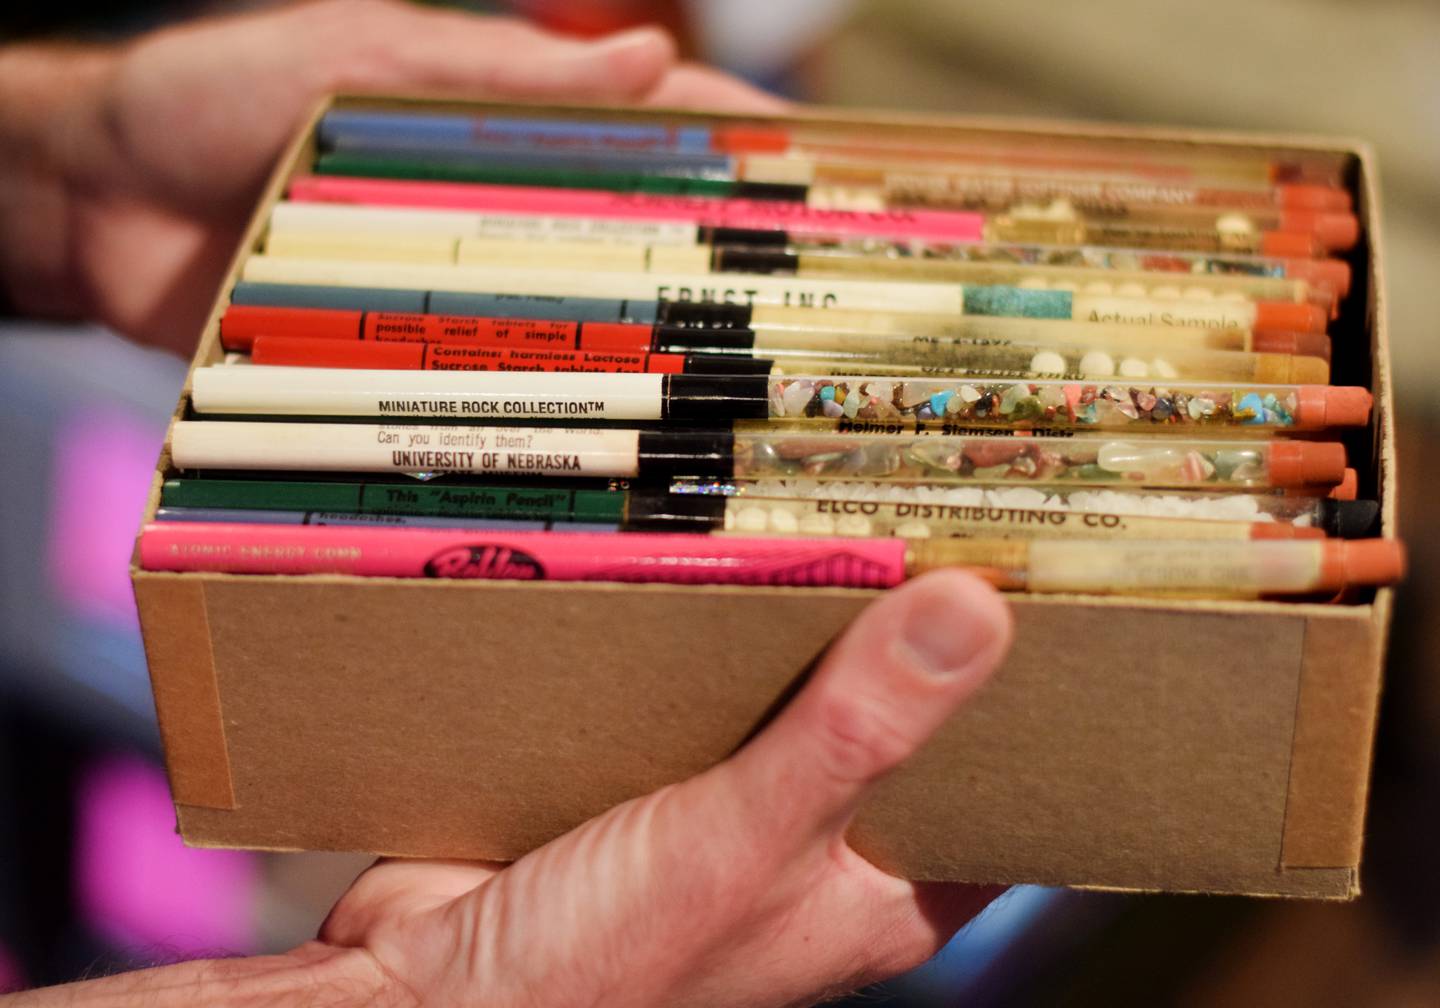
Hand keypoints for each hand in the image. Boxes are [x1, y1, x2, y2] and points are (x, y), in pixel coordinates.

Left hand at [0, 0, 783, 351]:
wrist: (89, 200)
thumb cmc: (214, 97)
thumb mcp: (357, 57)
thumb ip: (492, 70)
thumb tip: (647, 60)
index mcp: (506, 129)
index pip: (654, 132)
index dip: (746, 159)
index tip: (838, 197)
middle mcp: (502, 216)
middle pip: (638, 249)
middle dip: (730, 287)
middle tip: (815, 338)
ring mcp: (459, 294)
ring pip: (579, 332)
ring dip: (653, 369)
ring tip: (743, 417)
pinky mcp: (406, 363)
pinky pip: (493, 394)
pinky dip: (548, 422)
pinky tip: (607, 460)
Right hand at [5, 571, 1010, 1006]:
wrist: (429, 991)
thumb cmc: (605, 964)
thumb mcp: (750, 835)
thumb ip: (858, 730)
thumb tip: (974, 615)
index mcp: (880, 890)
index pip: (1002, 790)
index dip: (1042, 703)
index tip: (1076, 596)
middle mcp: (821, 846)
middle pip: (899, 717)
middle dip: (913, 627)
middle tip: (949, 507)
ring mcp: (738, 801)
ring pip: (801, 686)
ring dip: (808, 614)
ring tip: (840, 504)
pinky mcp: (658, 765)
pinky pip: (709, 678)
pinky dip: (714, 625)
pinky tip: (717, 552)